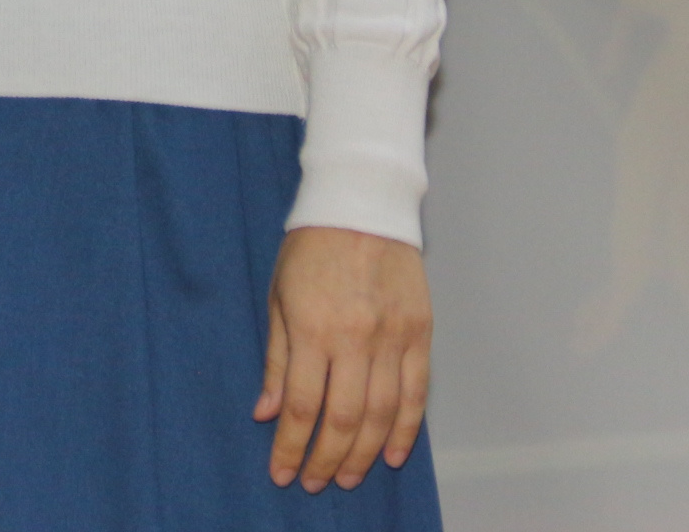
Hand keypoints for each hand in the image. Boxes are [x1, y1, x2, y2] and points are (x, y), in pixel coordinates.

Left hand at [258, 226, 431, 492]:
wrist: (362, 205)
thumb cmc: (310, 249)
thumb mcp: (279, 298)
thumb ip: (277, 360)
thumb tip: (267, 413)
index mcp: (313, 328)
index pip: (303, 406)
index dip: (292, 447)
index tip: (282, 474)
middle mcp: (355, 338)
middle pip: (345, 418)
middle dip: (327, 459)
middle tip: (316, 483)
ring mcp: (393, 336)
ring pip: (383, 414)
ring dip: (364, 453)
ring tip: (348, 477)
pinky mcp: (421, 332)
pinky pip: (417, 393)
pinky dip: (406, 429)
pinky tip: (392, 455)